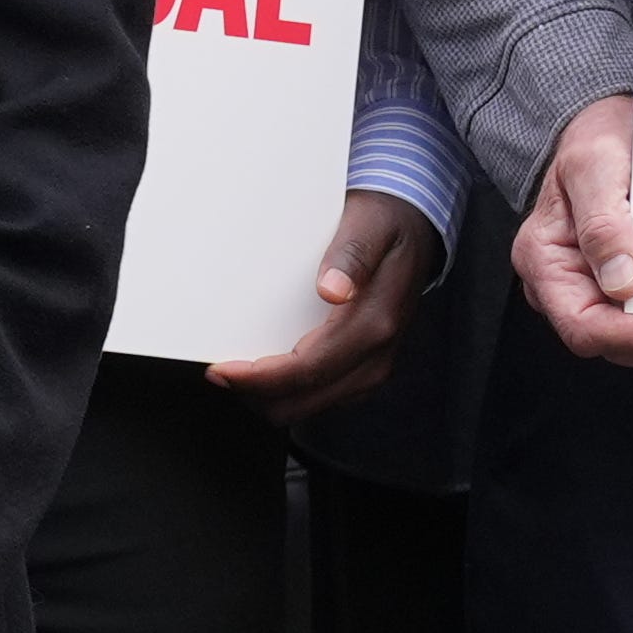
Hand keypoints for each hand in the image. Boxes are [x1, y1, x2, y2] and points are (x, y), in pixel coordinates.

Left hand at [206, 192, 435, 418]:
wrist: (413, 231)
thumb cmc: (386, 226)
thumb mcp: (369, 225)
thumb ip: (351, 256)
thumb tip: (332, 289)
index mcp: (374, 324)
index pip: (308, 369)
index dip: (260, 378)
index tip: (223, 371)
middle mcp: (375, 357)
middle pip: (302, 401)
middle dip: (255, 394)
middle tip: (219, 372)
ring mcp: (371, 369)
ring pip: (306, 407)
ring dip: (268, 396)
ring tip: (237, 371)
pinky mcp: (362, 371)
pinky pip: (317, 398)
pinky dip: (286, 392)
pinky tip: (265, 369)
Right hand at [510, 94, 632, 365]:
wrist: (606, 128)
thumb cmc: (592, 141)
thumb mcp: (593, 164)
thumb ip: (603, 222)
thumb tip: (623, 282)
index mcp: (545, 262)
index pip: (584, 325)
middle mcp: (567, 286)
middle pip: (617, 343)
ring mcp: (598, 290)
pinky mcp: (628, 287)